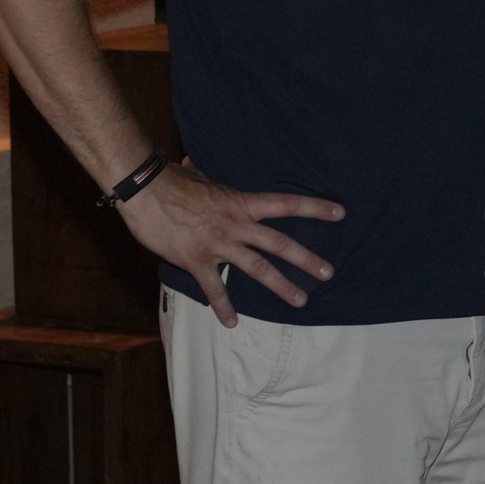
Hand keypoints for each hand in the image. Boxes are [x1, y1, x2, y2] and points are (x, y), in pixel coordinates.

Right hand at [120, 162, 342, 325]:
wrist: (143, 190)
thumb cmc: (170, 179)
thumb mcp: (199, 175)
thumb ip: (206, 175)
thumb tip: (193, 161)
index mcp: (242, 203)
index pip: (287, 204)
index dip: (315, 208)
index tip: (340, 213)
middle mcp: (237, 225)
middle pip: (280, 244)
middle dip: (307, 260)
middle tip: (328, 274)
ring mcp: (218, 244)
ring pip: (257, 268)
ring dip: (281, 286)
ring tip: (300, 300)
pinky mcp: (196, 260)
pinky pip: (214, 287)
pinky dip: (223, 306)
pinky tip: (231, 322)